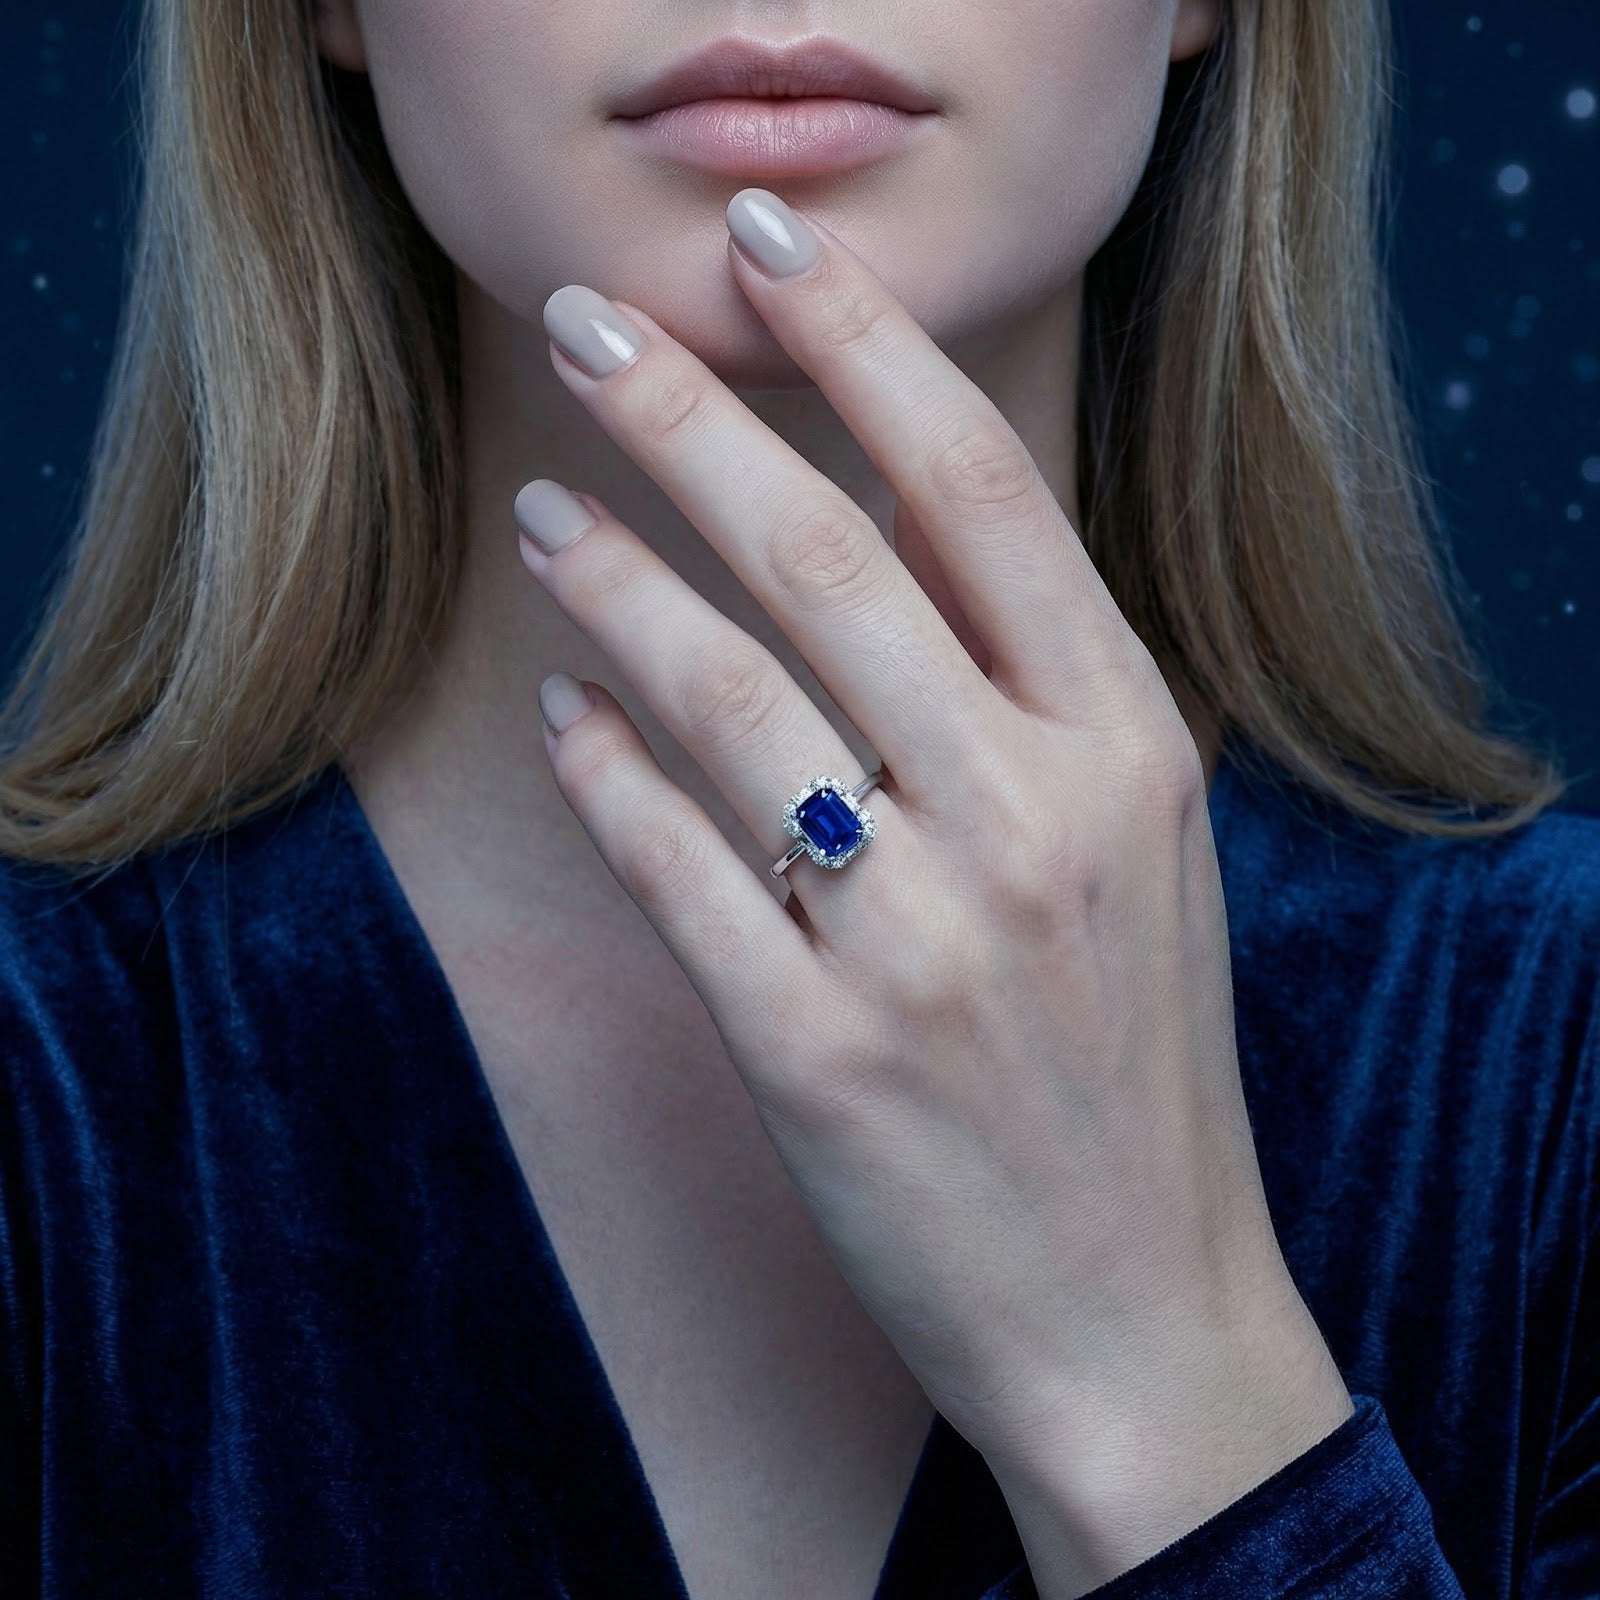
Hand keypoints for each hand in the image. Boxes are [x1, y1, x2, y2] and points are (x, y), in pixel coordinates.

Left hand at [514, 188, 1350, 1564]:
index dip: (863, 345)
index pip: (981, 491)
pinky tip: (566, 712)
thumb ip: (1033, 681)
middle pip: (827, 554)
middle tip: (592, 328)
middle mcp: (1032, 817)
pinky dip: (606, 774)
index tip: (764, 248)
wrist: (1141, 1309)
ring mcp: (923, 939)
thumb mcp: (1138, 843)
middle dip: (689, 415)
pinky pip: (675, 869)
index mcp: (1124, 746)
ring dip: (617, 584)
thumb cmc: (1132, 1062)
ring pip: (726, 699)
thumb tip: (889, 518)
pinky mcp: (817, 1052)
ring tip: (548, 514)